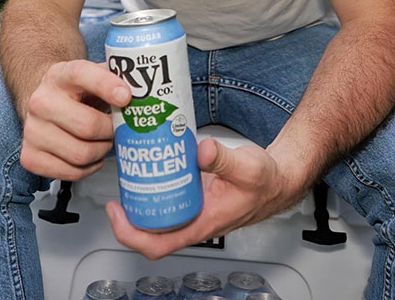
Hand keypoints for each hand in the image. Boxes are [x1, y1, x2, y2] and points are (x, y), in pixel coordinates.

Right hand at [20, 59, 130, 180]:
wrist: (42, 100)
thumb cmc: (75, 91)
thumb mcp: (93, 75)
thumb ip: (117, 77)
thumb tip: (148, 89)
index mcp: (60, 75)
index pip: (82, 74)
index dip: (106, 85)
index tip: (127, 97)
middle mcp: (41, 101)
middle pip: (87, 125)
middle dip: (110, 131)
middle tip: (117, 129)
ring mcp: (32, 130)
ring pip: (80, 154)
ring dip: (101, 151)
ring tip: (104, 142)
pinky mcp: (29, 156)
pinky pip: (68, 173)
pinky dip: (86, 169)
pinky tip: (90, 156)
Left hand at [105, 137, 305, 258]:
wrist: (278, 178)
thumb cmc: (266, 181)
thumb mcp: (247, 167)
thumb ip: (223, 158)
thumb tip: (200, 151)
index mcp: (203, 224)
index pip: (158, 244)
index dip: (130, 233)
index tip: (116, 212)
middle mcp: (194, 220)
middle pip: (151, 230)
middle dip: (129, 212)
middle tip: (119, 186)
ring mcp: (194, 208)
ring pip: (159, 212)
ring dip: (142, 198)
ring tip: (131, 172)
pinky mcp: (196, 194)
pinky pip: (170, 196)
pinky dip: (158, 183)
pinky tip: (154, 164)